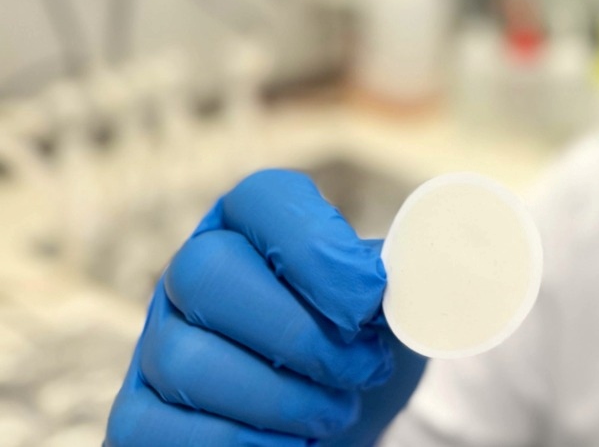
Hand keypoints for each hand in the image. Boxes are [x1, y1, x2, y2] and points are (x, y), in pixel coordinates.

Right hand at [105, 169, 426, 445]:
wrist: (339, 413)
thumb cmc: (363, 344)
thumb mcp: (395, 300)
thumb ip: (413, 272)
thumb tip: (436, 267)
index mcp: (254, 226)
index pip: (263, 198)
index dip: (315, 244)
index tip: (371, 297)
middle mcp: (192, 273)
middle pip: (208, 274)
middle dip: (301, 334)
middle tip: (361, 367)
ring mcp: (157, 344)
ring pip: (189, 361)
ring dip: (282, 398)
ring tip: (335, 409)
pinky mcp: (139, 414)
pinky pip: (158, 431)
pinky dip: (240, 445)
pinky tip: (291, 446)